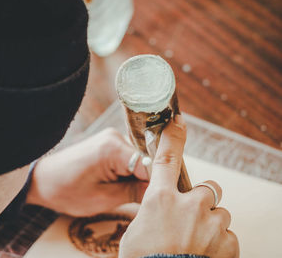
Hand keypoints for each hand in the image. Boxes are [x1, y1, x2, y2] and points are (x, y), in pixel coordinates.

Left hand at [26, 128, 148, 215]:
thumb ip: (133, 193)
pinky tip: (120, 184)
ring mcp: (112, 138)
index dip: (155, 184)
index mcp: (113, 148)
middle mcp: (115, 136)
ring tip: (126, 193)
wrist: (43, 179)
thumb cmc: (66, 190)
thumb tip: (157, 192)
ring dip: (137, 177)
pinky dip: (129, 172)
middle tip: (139, 199)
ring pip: (139, 160)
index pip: (150, 164)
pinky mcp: (109, 143)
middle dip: (146, 180)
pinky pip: (128, 158)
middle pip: (145, 160)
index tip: (157, 199)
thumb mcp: (102, 199)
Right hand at [119, 115, 238, 257]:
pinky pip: (228, 235)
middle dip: (203, 201)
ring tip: (196, 243)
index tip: (177, 121)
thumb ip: (151, 213)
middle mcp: (189, 206)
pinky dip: (220, 243)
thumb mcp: (136, 231)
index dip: (172, 137)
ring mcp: (212, 224)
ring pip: (220, 213)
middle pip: (207, 189)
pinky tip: (205, 254)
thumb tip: (157, 212)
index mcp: (161, 200)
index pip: (166, 159)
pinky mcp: (228, 242)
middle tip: (191, 219)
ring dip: (211, 224)